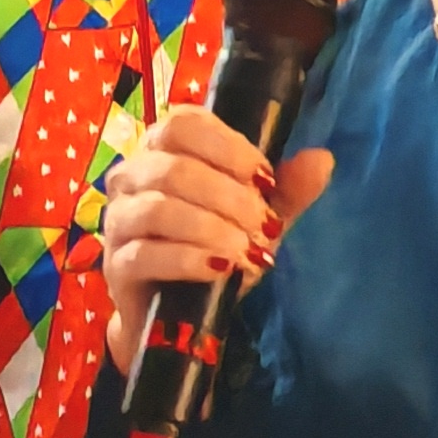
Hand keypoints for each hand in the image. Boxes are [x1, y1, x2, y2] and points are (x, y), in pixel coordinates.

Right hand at [100, 111, 327, 374]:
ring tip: (246, 252)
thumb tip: (322, 159)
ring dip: (211, 229)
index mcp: (163, 149)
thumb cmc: (215, 249)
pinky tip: (218, 269)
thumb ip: (288, 190)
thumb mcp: (258, 218)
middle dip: (229, 197)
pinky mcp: (115, 264)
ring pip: (158, 208)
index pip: (184, 124)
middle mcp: (132, 175)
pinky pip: (144, 254)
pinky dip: (188, 259)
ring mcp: (118, 219)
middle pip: (174, 168)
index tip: (265, 180)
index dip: (228, 147)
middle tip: (263, 227)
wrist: (180, 314)